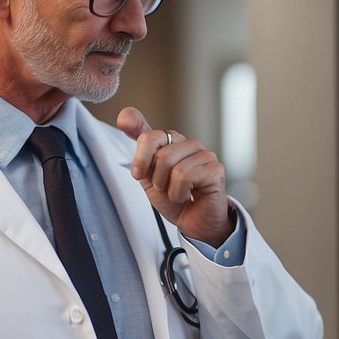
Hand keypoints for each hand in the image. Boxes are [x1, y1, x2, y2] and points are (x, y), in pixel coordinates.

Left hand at [117, 107, 234, 246]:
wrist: (193, 223)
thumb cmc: (173, 199)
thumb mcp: (147, 175)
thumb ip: (138, 148)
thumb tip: (124, 116)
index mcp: (171, 142)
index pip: (149, 135)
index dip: (140, 158)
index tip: (138, 174)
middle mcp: (188, 144)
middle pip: (161, 154)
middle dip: (157, 179)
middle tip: (166, 188)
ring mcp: (204, 154)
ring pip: (173, 167)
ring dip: (169, 189)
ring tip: (179, 193)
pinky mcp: (215, 168)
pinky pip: (185, 177)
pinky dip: (180, 193)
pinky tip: (190, 195)